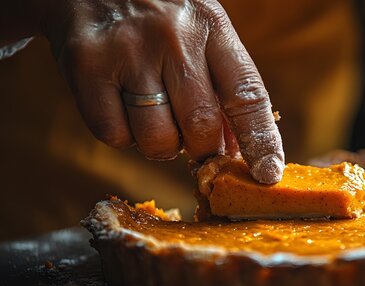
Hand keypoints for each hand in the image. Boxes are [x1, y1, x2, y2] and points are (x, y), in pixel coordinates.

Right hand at [12, 0, 283, 182]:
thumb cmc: (160, 19)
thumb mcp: (202, 34)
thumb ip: (223, 87)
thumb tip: (236, 153)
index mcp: (212, 27)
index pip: (247, 95)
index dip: (261, 141)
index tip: (267, 175)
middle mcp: (173, 37)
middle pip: (200, 127)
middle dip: (202, 149)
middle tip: (194, 141)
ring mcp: (127, 50)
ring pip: (157, 139)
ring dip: (161, 145)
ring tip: (155, 116)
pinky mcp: (86, 66)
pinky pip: (114, 135)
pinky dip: (123, 136)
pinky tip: (123, 107)